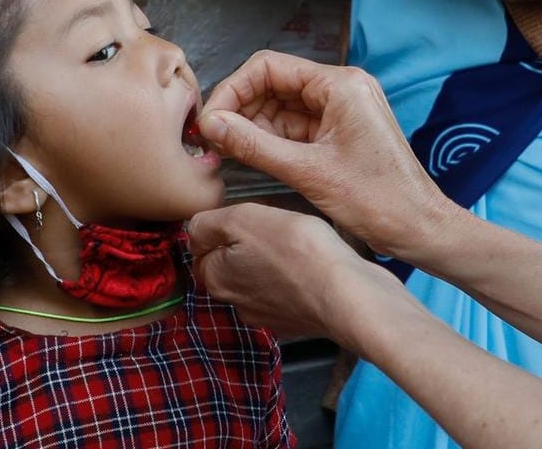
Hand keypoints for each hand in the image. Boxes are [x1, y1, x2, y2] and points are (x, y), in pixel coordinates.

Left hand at [188, 203, 397, 340]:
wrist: (346, 294)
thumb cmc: (296, 250)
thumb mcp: (243, 218)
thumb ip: (208, 223)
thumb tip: (194, 230)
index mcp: (215, 278)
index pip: (200, 250)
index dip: (220, 228)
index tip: (245, 218)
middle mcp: (234, 303)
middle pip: (228, 267)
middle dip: (242, 248)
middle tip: (270, 229)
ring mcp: (266, 317)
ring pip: (256, 281)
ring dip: (268, 265)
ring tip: (292, 245)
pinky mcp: (295, 322)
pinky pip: (285, 295)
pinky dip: (292, 281)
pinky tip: (309, 267)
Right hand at [197, 51, 452, 258]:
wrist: (420, 229)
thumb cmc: (379, 201)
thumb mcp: (308, 172)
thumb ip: (254, 145)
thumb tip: (211, 125)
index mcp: (341, 85)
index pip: (269, 67)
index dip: (233, 90)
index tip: (209, 119)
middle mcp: (342, 89)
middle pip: (273, 84)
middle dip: (240, 108)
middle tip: (211, 138)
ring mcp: (342, 110)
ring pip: (281, 107)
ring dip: (252, 125)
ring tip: (223, 149)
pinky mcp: (339, 132)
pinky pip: (295, 127)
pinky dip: (270, 139)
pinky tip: (247, 155)